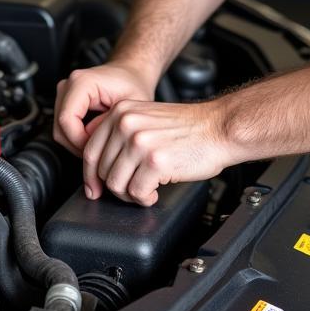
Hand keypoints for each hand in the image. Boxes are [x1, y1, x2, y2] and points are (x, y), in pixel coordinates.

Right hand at [53, 62, 154, 156]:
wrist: (131, 73)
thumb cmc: (132, 85)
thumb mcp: (129, 107)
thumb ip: (109, 124)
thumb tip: (93, 143)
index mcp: (81, 82)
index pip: (67, 120)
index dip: (80, 141)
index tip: (99, 148)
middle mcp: (68, 86)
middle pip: (60, 128)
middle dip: (79, 145)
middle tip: (101, 151)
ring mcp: (64, 94)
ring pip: (60, 131)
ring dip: (78, 144)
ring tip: (101, 145)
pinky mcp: (65, 102)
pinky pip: (64, 129)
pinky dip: (78, 138)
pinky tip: (95, 139)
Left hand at [81, 98, 232, 206]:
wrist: (219, 128)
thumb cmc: (189, 127)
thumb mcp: (146, 118)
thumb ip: (121, 134)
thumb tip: (100, 166)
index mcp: (120, 112)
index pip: (90, 150)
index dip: (91, 176)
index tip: (95, 189)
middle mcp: (126, 124)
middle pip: (101, 170)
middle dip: (116, 187)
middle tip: (133, 188)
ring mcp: (139, 142)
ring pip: (116, 184)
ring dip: (130, 194)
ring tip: (146, 190)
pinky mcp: (155, 161)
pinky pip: (137, 192)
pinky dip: (145, 198)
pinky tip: (155, 192)